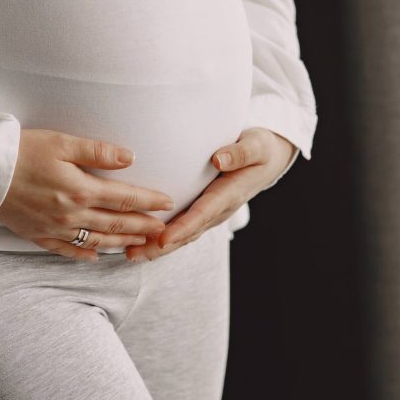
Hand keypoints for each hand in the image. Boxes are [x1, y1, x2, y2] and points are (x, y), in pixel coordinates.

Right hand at [0, 129, 174, 261]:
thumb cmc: (21, 150)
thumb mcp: (62, 142)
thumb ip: (98, 152)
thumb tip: (130, 157)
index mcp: (80, 189)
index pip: (124, 199)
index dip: (149, 201)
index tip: (168, 203)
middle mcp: (71, 214)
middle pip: (116, 224)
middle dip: (143, 227)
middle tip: (163, 230)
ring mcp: (54, 228)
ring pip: (96, 241)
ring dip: (122, 243)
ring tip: (141, 244)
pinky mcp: (37, 235)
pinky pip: (67, 250)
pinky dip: (85, 254)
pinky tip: (96, 256)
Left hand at [125, 127, 297, 261]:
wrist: (269, 160)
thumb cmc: (260, 149)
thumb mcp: (256, 145)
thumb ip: (240, 153)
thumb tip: (218, 159)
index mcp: (229, 194)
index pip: (202, 214)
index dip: (182, 228)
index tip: (162, 238)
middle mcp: (218, 209)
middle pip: (188, 232)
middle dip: (161, 246)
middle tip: (133, 254)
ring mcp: (210, 213)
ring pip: (183, 234)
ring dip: (157, 247)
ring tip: (130, 254)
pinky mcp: (203, 210)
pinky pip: (182, 227)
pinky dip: (162, 237)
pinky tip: (140, 241)